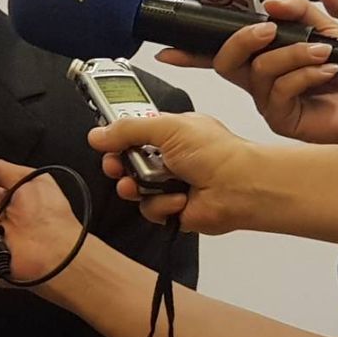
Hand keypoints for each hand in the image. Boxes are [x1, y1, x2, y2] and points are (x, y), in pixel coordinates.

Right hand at [88, 113, 258, 232]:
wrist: (239, 187)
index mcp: (170, 133)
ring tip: (139, 184)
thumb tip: (98, 134)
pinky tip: (178, 198)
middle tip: (116, 165)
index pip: (133, 133)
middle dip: (118, 164)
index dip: (117, 138)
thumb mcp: (167, 127)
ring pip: (134, 188)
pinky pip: (150, 209)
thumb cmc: (217, 153)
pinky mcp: (173, 209)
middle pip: (127, 162)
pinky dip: (161, 204)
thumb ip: (129, 128)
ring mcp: (170, 184)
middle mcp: (169, 158)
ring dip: (135, 186)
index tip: (105, 141)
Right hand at [157, 0, 337, 143]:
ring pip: (259, 71)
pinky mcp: (283, 119)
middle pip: (226, 61)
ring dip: (292, 53)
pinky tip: (327, 71)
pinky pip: (280, 91)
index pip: (221, 54)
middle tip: (268, 29)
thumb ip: (303, 12)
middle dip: (244, 38)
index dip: (191, 53)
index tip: (169, 49)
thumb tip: (275, 2)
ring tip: (323, 53)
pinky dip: (305, 74)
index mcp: (265, 61)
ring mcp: (269, 102)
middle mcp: (261, 83)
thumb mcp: (329, 32)